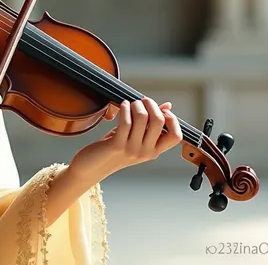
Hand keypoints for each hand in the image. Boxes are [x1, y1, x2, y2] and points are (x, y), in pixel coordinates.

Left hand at [68, 98, 182, 183]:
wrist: (92, 167)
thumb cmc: (113, 150)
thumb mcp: (135, 137)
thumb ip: (150, 124)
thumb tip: (167, 106)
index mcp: (153, 151)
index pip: (175, 137)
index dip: (172, 120)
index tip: (162, 110)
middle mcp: (145, 152)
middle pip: (158, 121)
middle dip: (151, 104)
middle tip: (143, 100)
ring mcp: (132, 149)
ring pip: (142, 118)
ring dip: (136, 105)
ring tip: (130, 103)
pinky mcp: (117, 145)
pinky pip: (126, 121)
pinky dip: (125, 109)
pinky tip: (122, 105)